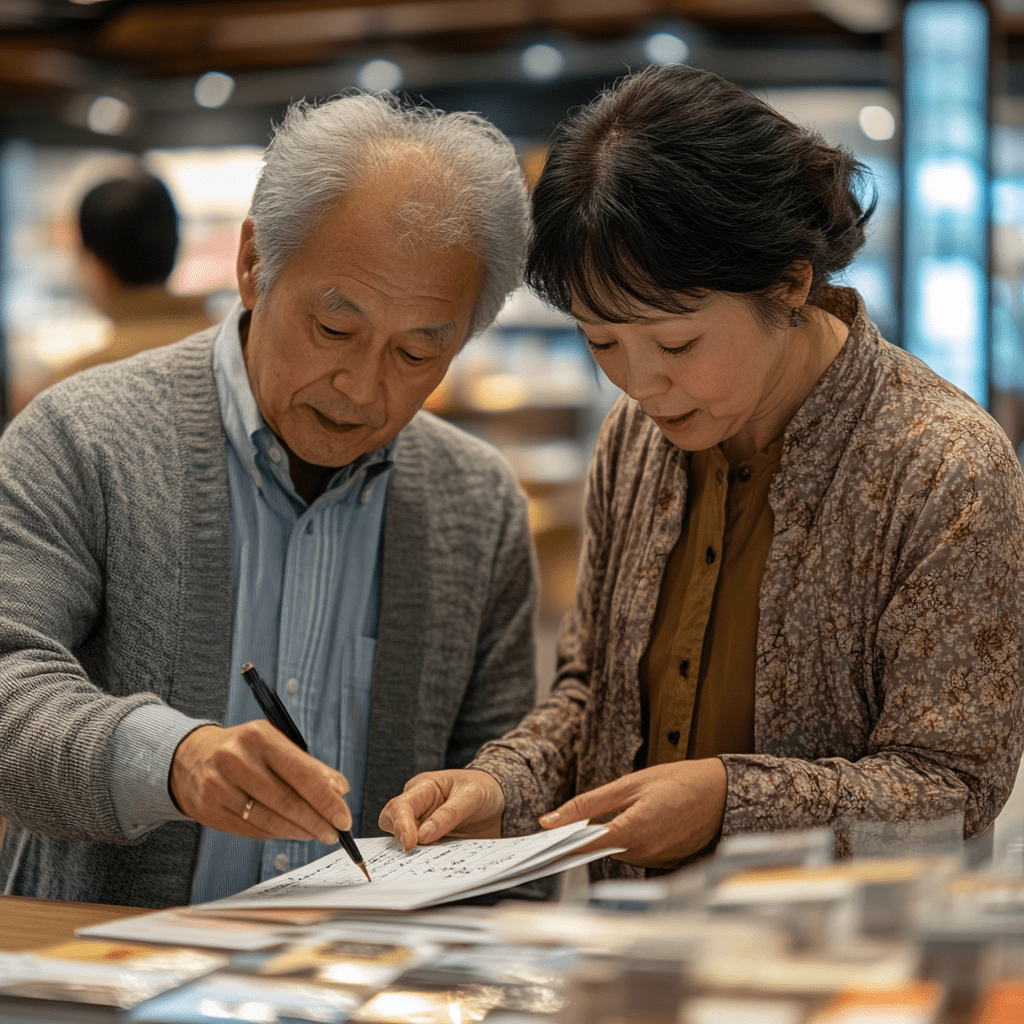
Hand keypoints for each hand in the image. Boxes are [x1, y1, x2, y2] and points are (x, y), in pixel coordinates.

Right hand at [170, 722, 351, 844]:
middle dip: (317, 820)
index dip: (326, 800)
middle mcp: (235, 759)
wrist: (191, 757)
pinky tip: (292, 833)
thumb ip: (308, 766)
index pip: (301, 773)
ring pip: (269, 819)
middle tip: (336, 832)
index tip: (344, 817)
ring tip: (318, 834)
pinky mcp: (208, 809)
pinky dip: (276, 834)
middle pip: (286, 800)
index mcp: (258, 736)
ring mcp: (218, 786)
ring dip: (299, 831)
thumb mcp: (275, 744)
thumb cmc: (245, 750)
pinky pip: (251, 830)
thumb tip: (340, 790)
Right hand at [378, 769, 505, 850]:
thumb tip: (423, 836)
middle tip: (417, 852)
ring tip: (432, 859)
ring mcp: (422, 825)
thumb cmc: (483, 788)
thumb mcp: (472, 795)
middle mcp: (417, 807)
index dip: (401, 825)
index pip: (400, 806)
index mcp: (423, 788)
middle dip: (399, 837)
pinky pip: (422, 854)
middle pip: (390, 822)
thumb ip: (449, 814)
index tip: (410, 844)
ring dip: (414, 853)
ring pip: (403, 842)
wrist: (499, 800)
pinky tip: (438, 865)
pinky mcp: (432, 842)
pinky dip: (426, 860)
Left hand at [539, 759, 727, 868]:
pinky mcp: (663, 863)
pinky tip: (631, 822)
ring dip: (605, 838)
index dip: (557, 845)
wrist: (724, 793)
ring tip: (602, 816)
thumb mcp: (629, 784)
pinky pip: (634, 853)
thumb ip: (587, 805)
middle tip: (559, 824)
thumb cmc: (678, 781)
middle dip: (582, 837)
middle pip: (597, 850)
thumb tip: (550, 820)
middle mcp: (642, 854)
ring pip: (615, 852)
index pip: (582, 847)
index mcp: (631, 832)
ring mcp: (654, 862)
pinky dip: (626, 841)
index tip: (536, 844)